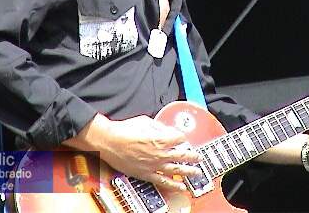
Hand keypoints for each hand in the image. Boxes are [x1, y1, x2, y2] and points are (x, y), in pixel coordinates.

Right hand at [65, 114, 201, 190]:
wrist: (109, 142)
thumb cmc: (124, 130)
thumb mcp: (145, 121)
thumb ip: (159, 126)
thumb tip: (167, 130)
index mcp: (160, 138)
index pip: (179, 138)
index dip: (182, 138)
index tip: (182, 138)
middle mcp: (160, 153)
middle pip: (183, 155)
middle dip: (193, 156)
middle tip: (199, 157)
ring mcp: (154, 165)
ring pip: (176, 170)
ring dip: (189, 171)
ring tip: (197, 173)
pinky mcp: (146, 174)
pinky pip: (163, 181)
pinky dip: (173, 185)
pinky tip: (182, 187)